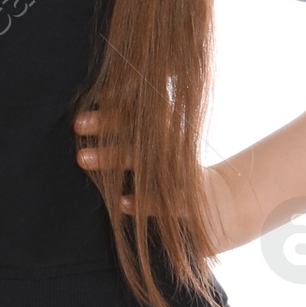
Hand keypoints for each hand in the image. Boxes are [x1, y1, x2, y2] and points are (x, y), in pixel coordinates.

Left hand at [73, 110, 241, 253]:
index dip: (116, 107)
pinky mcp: (193, 207)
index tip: (92, 97)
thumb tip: (106, 109)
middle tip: (77, 122)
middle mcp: (174, 155)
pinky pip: (167, 204)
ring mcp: (183, 180)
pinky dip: (145, 203)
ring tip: (80, 158)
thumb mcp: (167, 155)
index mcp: (168, 139)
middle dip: (107, 127)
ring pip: (145, 166)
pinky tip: (121, 203)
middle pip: (138, 134)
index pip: (141, 116)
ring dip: (112, 159)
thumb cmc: (185, 181)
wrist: (228, 209)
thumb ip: (141, 138)